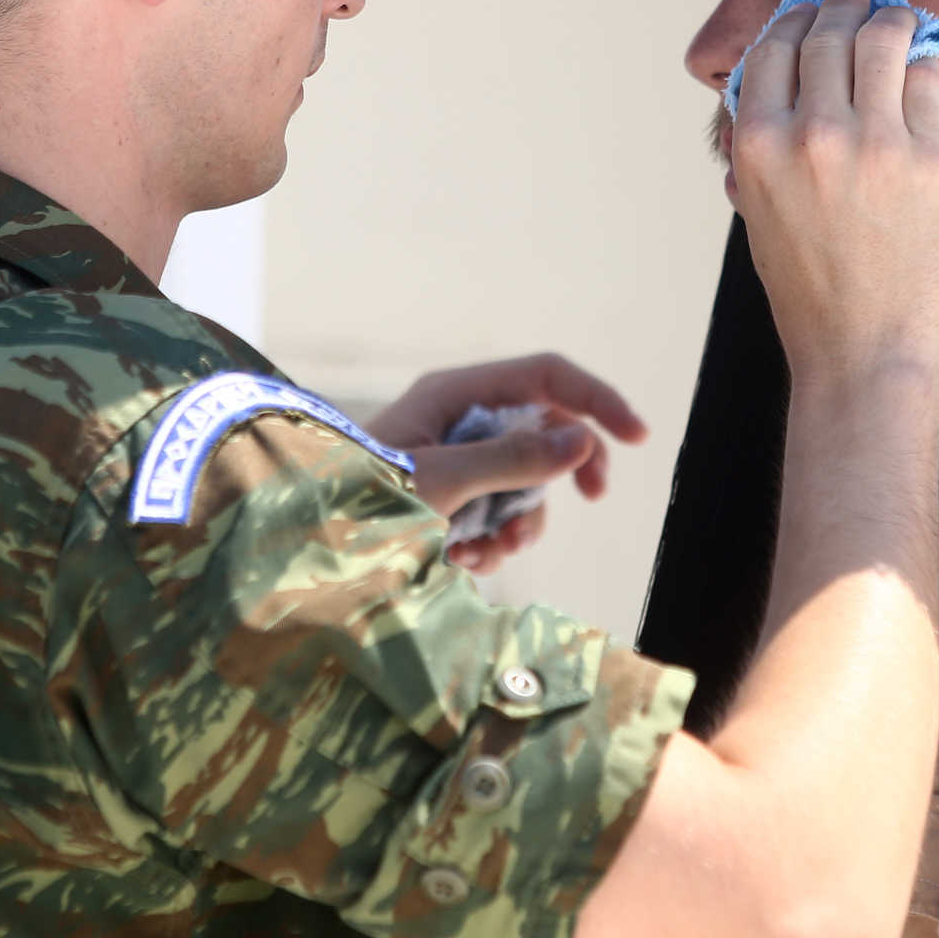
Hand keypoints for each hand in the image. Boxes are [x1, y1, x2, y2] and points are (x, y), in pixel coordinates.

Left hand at [368, 353, 648, 574]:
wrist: (301, 548)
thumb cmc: (356, 501)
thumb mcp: (441, 481)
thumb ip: (513, 460)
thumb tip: (581, 440)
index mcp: (455, 394)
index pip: (545, 376)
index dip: (595, 399)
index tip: (637, 436)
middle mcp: (458, 419)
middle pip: (546, 427)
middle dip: (566, 468)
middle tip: (593, 497)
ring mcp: (455, 459)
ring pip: (526, 479)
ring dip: (523, 519)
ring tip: (491, 553)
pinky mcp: (450, 499)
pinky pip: (499, 510)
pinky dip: (497, 538)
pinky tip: (469, 561)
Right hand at [727, 0, 938, 386]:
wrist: (865, 353)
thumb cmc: (811, 289)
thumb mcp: (759, 212)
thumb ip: (765, 146)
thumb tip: (781, 83)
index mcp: (758, 146)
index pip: (773, 47)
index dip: (794, 20)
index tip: (810, 13)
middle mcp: (812, 133)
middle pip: (827, 33)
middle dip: (843, 8)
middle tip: (857, 1)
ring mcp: (876, 143)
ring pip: (882, 39)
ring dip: (888, 20)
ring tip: (897, 22)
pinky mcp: (933, 158)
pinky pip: (926, 83)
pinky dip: (922, 66)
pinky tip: (923, 68)